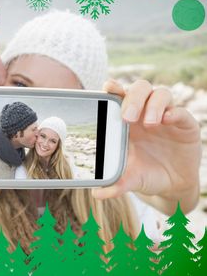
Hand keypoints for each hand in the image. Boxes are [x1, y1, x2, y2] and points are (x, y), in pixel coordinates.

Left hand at [92, 79, 201, 214]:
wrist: (171, 186)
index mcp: (126, 120)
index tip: (108, 87)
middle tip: (127, 117)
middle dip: (133, 98)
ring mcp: (165, 116)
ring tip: (149, 123)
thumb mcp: (129, 179)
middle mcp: (145, 113)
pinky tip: (167, 120)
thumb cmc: (144, 175)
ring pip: (160, 94)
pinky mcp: (184, 125)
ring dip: (153, 104)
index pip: (119, 95)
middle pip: (140, 89)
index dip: (114, 87)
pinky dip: (174, 112)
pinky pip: (180, 111)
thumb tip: (96, 194)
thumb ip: (115, 184)